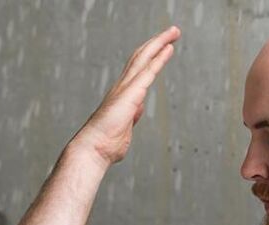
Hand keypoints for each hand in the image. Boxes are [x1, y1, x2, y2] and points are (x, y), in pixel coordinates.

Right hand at [70, 26, 180, 166]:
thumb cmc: (106, 143)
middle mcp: (123, 86)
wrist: (94, 148)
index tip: (164, 48)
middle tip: (172, 32)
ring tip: (174, 31)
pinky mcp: (131, 94)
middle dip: (157, 42)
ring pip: (144, 57)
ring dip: (160, 42)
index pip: (138, 69)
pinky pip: (148, 71)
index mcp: (122, 94)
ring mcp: (126, 88)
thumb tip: (138, 107)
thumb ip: (132, 115)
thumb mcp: (125, 128)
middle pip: (141, 57)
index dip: (151, 56)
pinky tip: (168, 48)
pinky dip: (159, 59)